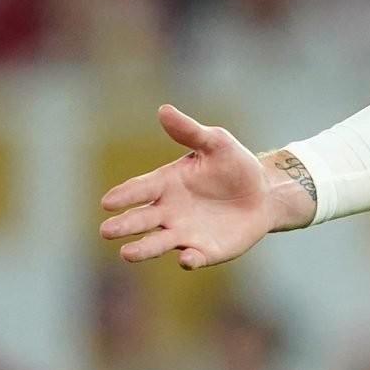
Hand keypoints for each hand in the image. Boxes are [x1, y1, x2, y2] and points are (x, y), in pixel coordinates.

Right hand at [98, 105, 299, 269]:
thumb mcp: (216, 143)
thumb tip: (164, 110)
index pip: (141, 189)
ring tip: (126, 254)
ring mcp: (185, 234)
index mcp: (166, 183)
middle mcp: (169, 212)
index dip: (124, 195)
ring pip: (159, 242)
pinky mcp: (206, 251)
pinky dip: (189, 260)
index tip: (107, 202)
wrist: (263, 193)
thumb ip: (190, 132)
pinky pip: (194, 257)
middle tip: (106, 230)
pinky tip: (185, 259)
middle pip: (142, 219)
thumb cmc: (234, 165)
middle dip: (125, 225)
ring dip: (143, 248)